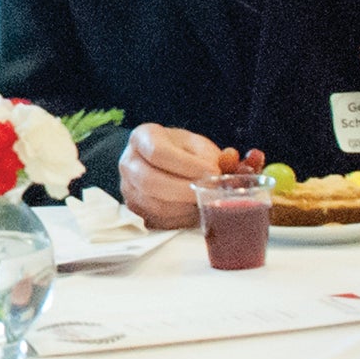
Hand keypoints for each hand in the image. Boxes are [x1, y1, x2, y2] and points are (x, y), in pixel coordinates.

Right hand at [118, 125, 261, 228]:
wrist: (162, 163)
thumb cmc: (183, 152)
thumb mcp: (199, 145)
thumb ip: (215, 155)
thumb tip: (231, 162)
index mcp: (142, 137)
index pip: (158, 153)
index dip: (187, 165)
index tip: (212, 171)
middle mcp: (128, 163)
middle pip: (151, 182)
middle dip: (186, 190)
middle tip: (212, 191)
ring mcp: (128, 189)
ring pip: (155, 205)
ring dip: (185, 206)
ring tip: (206, 200)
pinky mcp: (135, 210)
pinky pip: (158, 221)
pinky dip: (181, 219)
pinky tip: (195, 210)